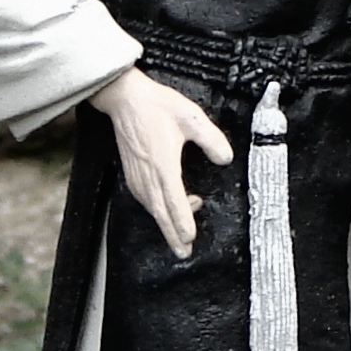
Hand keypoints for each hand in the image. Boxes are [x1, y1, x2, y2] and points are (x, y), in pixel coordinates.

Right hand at [92, 66, 233, 258]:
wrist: (126, 99)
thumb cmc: (158, 106)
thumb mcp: (192, 117)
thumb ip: (211, 139)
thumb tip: (225, 158)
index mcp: (163, 164)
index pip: (174, 199)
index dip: (182, 220)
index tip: (189, 236)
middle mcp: (148, 174)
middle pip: (160, 212)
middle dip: (172, 234)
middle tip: (184, 252)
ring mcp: (137, 175)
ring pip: (152, 207)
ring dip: (165, 223)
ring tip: (180, 238)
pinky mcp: (133, 172)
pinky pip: (144, 198)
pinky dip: (156, 210)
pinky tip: (164, 212)